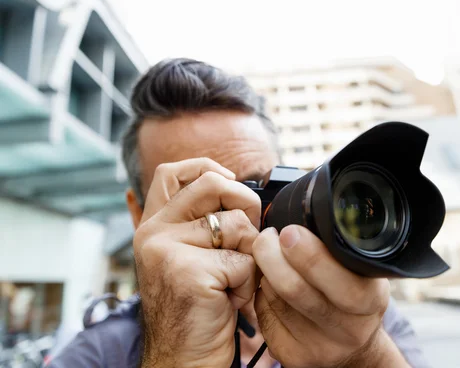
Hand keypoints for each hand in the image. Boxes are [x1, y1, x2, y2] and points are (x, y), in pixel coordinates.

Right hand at [133, 158, 261, 367]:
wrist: (182, 359)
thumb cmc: (197, 308)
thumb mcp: (190, 258)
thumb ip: (203, 225)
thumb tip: (246, 194)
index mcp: (153, 225)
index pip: (172, 171)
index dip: (208, 167)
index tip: (231, 183)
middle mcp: (154, 232)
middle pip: (213, 184)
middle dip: (246, 205)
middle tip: (246, 239)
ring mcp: (167, 250)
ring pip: (237, 226)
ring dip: (249, 257)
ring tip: (231, 283)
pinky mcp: (187, 271)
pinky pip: (244, 261)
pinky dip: (247, 284)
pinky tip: (229, 301)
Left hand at [252, 225, 408, 367]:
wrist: (353, 347)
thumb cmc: (354, 295)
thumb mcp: (362, 271)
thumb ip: (340, 249)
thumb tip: (302, 215)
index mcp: (371, 300)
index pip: (341, 282)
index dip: (310, 255)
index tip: (289, 231)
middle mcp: (349, 328)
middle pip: (298, 291)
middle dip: (273, 257)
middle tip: (267, 237)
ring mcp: (320, 347)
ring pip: (275, 299)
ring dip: (265, 272)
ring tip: (270, 255)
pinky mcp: (294, 356)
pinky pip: (264, 315)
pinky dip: (262, 294)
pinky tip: (271, 284)